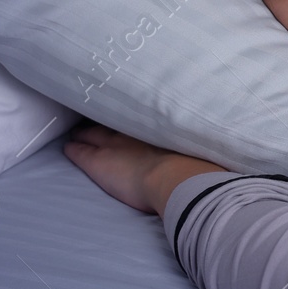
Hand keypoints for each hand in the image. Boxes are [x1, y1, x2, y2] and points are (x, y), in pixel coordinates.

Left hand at [63, 121, 225, 215]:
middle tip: (101, 112)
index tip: (128, 110)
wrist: (179, 178)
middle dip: (106, 117)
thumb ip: (198, 141)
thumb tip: (218, 136)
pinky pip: (78, 151)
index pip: (135, 114)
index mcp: (156, 124)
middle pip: (112, 119)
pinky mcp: (97, 162)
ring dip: (87, 131)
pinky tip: (69, 148)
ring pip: (92, 132)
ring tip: (82, 130)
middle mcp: (133, 128)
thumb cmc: (196, 164)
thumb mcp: (201, 145)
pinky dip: (73, 148)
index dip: (130, 112)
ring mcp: (112, 143)